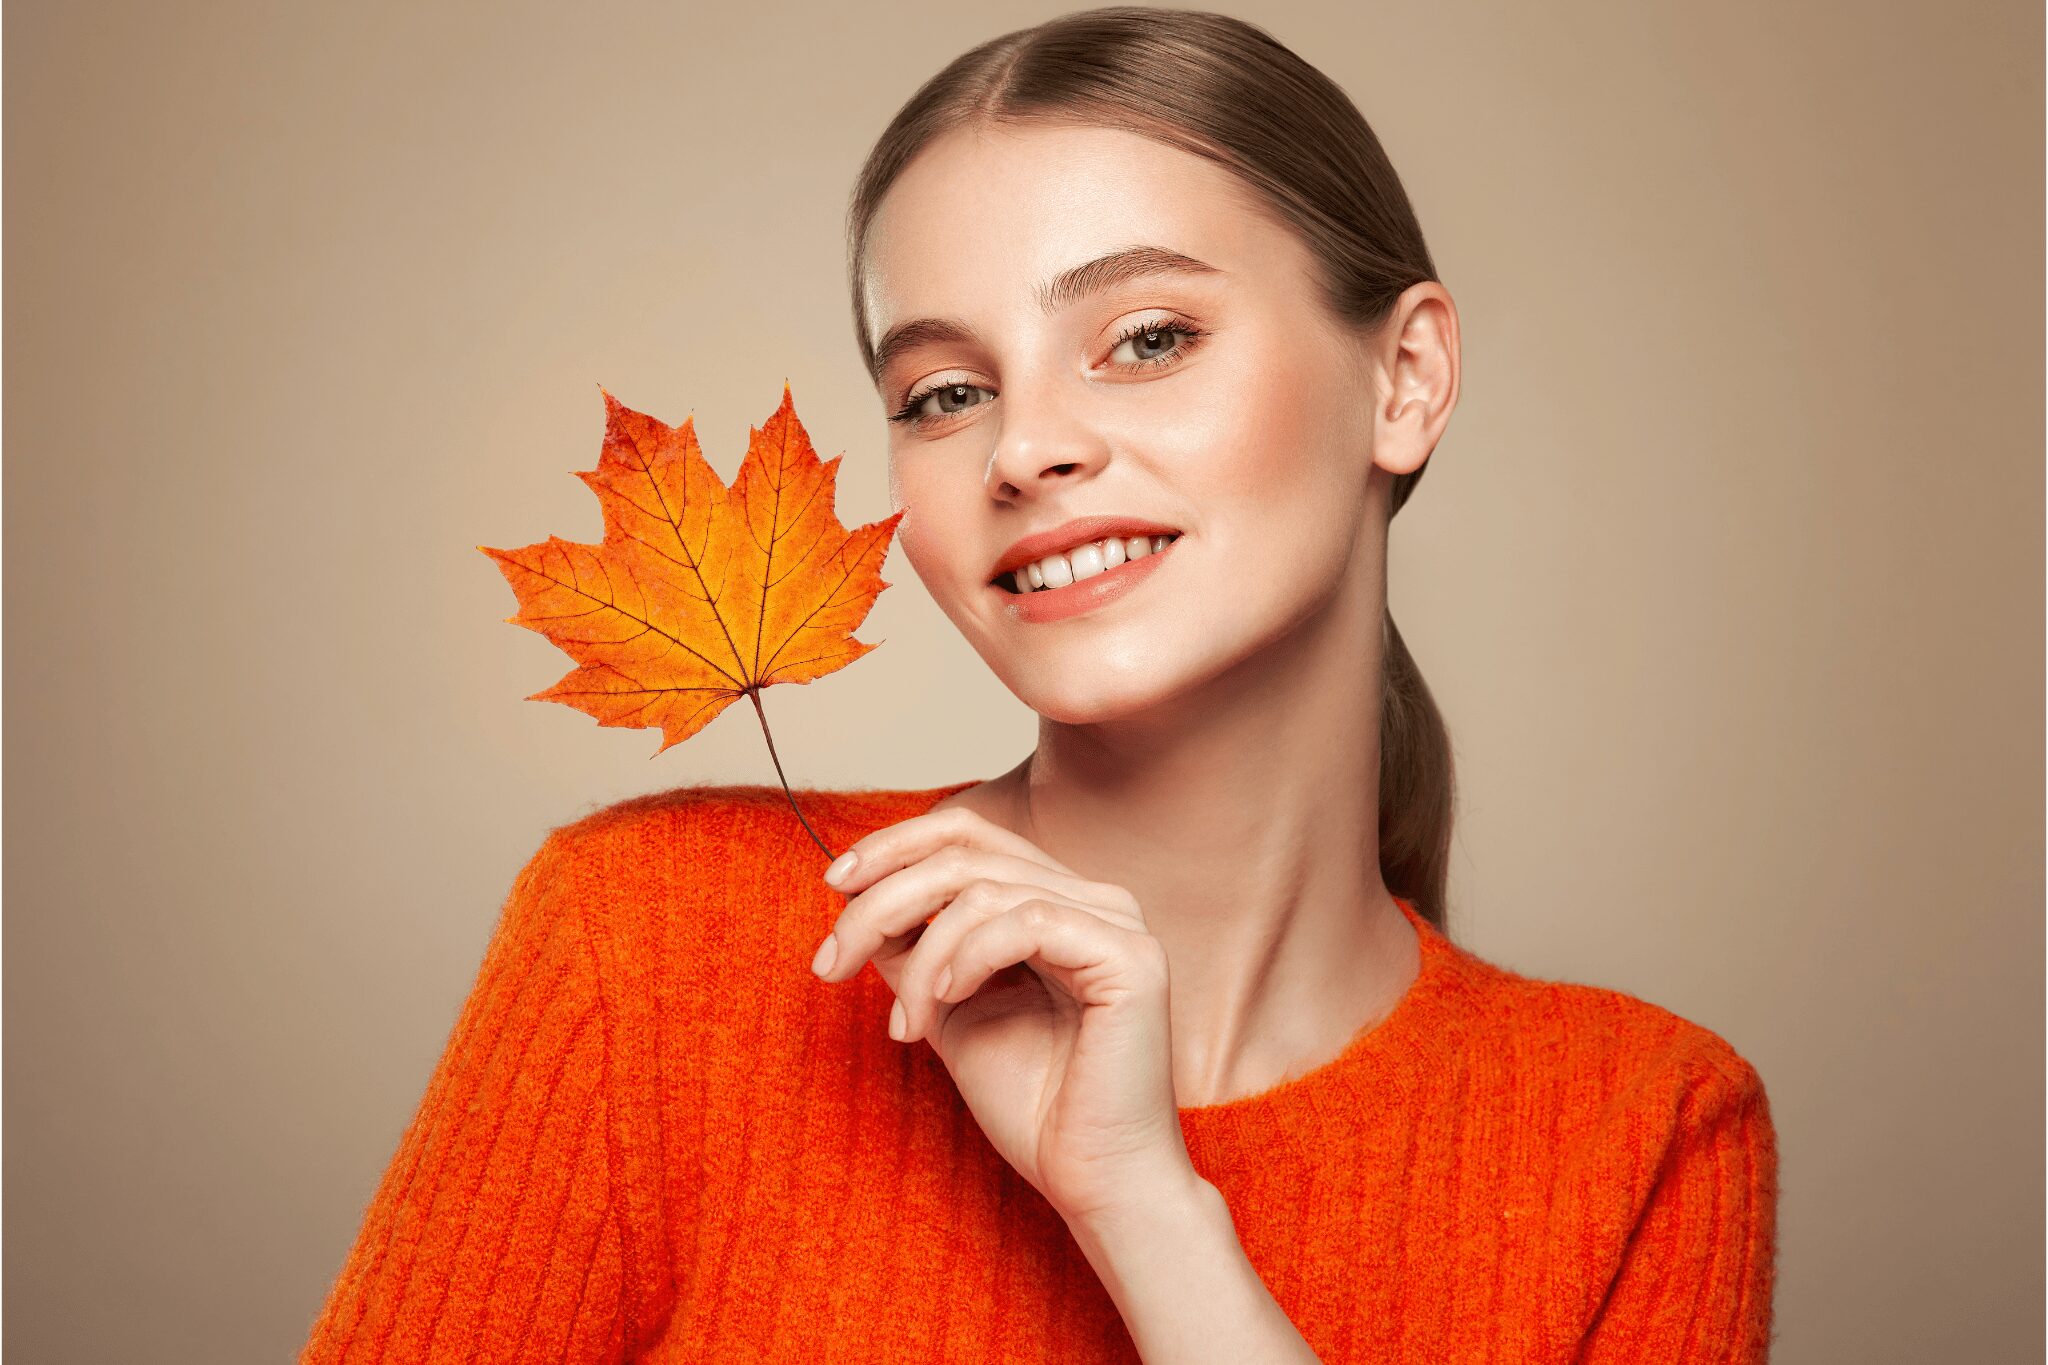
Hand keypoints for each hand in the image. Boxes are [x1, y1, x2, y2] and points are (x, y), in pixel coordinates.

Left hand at [812, 804, 1198, 1224]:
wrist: (1091, 1179)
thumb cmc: (1031, 1103)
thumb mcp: (948, 1006)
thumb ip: (914, 947)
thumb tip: (854, 892)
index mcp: (1057, 899)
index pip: (968, 832)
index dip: (894, 846)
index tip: (833, 884)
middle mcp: (1093, 897)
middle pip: (964, 854)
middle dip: (880, 902)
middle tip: (830, 963)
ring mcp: (1116, 921)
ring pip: (982, 889)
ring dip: (920, 957)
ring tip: (907, 1024)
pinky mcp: (1130, 956)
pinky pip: (1026, 922)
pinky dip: (968, 957)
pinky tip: (947, 1002)